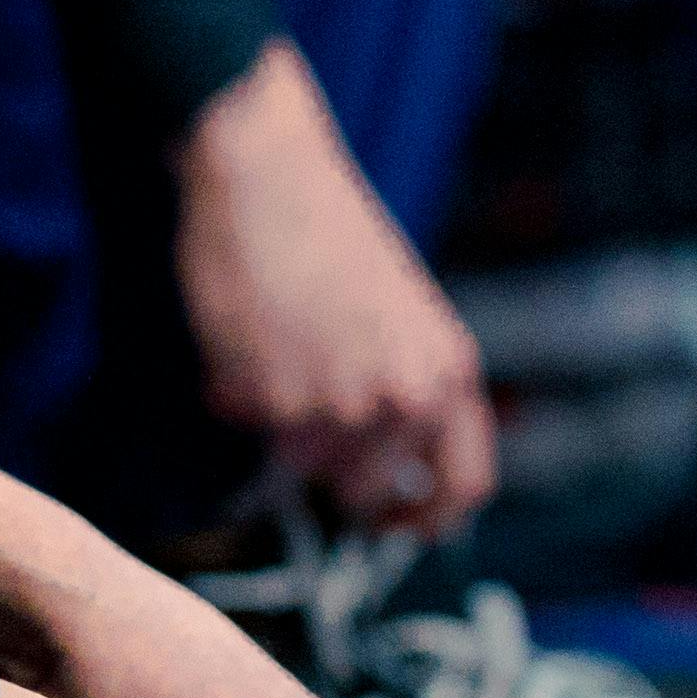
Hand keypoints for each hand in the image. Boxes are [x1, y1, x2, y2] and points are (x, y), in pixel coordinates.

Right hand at [171, 42, 495, 532]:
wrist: (265, 171)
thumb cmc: (328, 232)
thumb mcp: (399, 314)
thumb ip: (406, 389)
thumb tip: (386, 476)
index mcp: (449, 370)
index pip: (465, 487)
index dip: (425, 521)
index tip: (391, 526)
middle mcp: (404, 398)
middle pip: (365, 488)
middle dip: (327, 465)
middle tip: (299, 408)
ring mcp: (337, 404)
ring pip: (296, 459)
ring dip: (274, 417)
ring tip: (272, 341)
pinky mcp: (270, 398)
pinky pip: (244, 423)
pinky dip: (232, 388)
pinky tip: (241, 329)